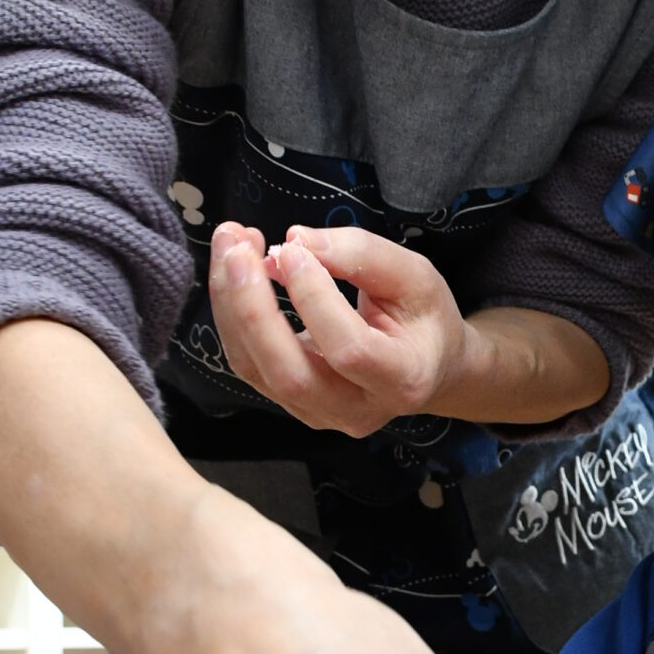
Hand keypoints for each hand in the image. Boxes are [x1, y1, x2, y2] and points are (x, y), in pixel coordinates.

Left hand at [209, 222, 470, 435]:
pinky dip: (231, 311)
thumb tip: (295, 240)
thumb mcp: (414, 276)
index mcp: (403, 381)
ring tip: (230, 243)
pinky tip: (233, 269)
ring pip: (255, 367)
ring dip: (230, 302)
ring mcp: (317, 414)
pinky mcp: (288, 402)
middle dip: (252, 306)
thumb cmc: (423, 317)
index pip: (349, 349)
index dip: (314, 299)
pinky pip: (246, 361)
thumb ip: (362, 254)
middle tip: (237, 246)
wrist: (423, 365)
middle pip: (289, 373)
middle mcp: (356, 410)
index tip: (294, 248)